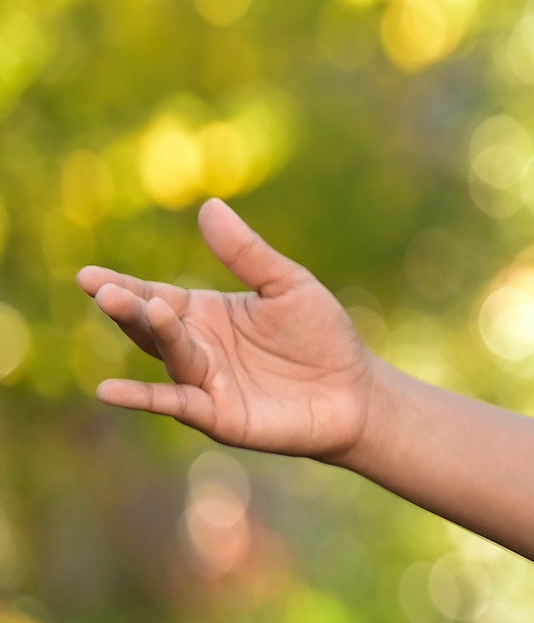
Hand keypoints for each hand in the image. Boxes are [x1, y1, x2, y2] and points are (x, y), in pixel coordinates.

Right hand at [77, 198, 382, 463]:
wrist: (356, 391)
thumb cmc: (321, 336)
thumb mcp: (288, 286)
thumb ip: (247, 253)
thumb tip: (209, 206)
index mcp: (205, 314)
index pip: (154, 296)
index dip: (121, 286)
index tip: (87, 275)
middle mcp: (196, 348)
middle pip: (153, 326)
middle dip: (128, 307)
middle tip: (103, 289)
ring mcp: (204, 383)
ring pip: (170, 356)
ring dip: (154, 334)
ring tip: (138, 308)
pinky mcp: (218, 415)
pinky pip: (176, 403)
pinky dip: (143, 398)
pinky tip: (108, 391)